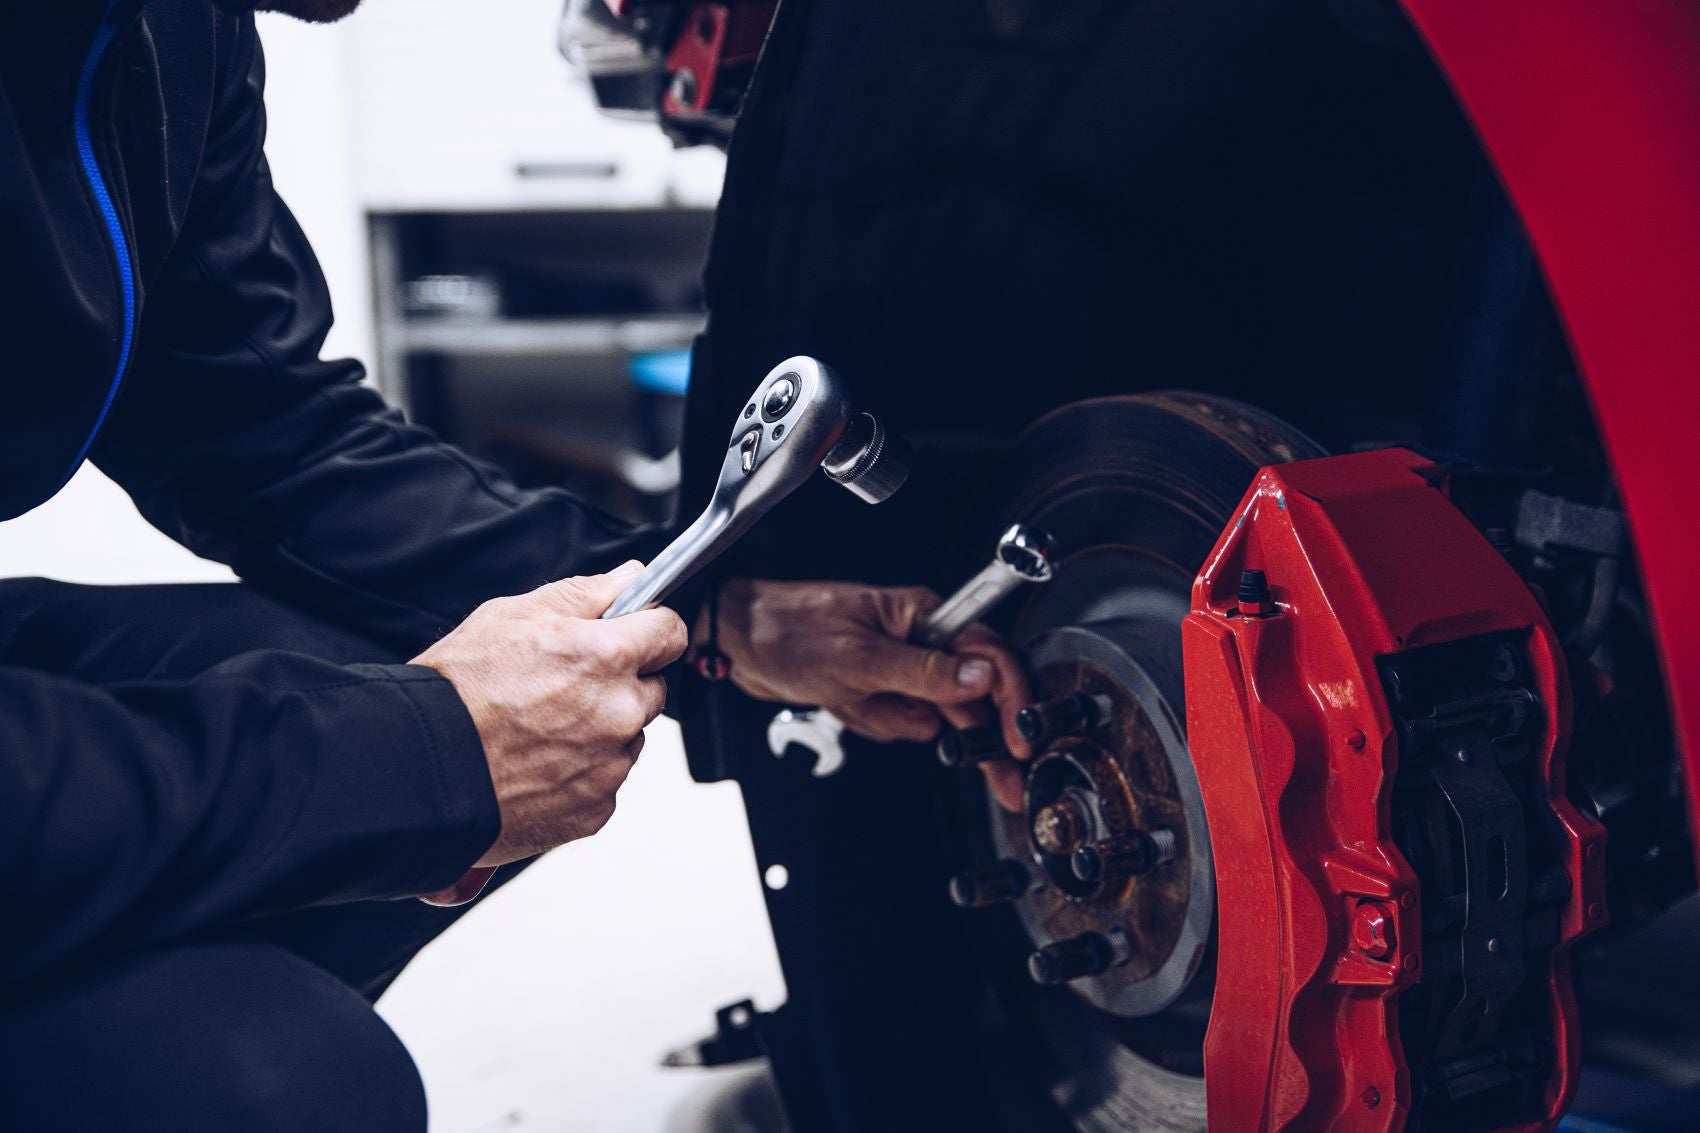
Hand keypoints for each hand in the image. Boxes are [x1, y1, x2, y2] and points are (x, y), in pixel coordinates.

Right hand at [413, 561, 687, 866]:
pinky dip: (581, 773)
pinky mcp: (596, 809)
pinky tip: (537, 763)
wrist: (418, 771)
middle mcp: (619, 713)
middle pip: (651, 689)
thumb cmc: (456, 693)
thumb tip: (629, 578)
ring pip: (627, 737)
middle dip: (620, 683)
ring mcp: (610, 766)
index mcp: (606, 657)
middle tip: (563, 686)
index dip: (649, 629)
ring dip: (601, 730)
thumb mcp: (511, 616)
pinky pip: (605, 781)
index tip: (634, 634)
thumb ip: (583, 594)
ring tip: (540, 729)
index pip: (669, 633)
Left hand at [711, 579, 1033, 809]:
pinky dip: (874, 722)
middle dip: (977, 738)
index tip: (1021, 741)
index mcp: (924, 615)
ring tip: (856, 701)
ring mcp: (899, 665)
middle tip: (1004, 782)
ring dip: (894, 721)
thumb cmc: (789, 628)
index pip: (989, 657)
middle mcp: (919, 638)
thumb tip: (980, 680)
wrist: (738, 639)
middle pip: (972, 696)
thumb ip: (924, 673)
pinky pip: (897, 721)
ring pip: (930, 716)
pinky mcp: (879, 686)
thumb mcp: (859, 658)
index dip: (1012, 702)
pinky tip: (847, 704)